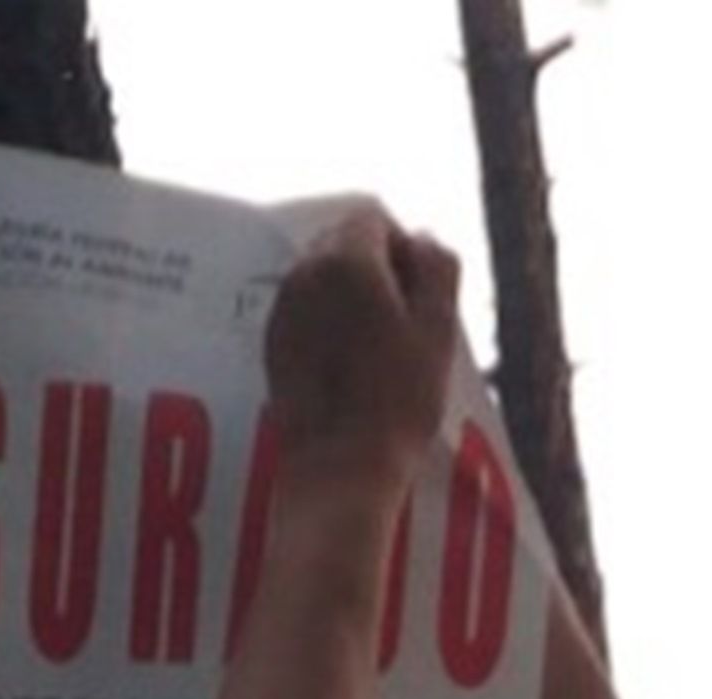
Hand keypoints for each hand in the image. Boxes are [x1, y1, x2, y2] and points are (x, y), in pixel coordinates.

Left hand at [263, 209, 459, 499]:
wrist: (342, 466)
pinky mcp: (272, 345)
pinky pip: (304, 314)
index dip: (404, 251)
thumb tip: (424, 238)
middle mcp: (304, 272)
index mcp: (347, 258)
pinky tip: (348, 368)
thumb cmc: (399, 400)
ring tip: (376, 350)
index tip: (419, 295)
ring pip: (322, 279)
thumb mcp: (439, 328)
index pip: (374, 218)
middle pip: (343, 244)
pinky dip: (325, 326)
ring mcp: (283, 309)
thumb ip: (437, 266)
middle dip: (374, 270)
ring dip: (348, 299)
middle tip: (401, 324)